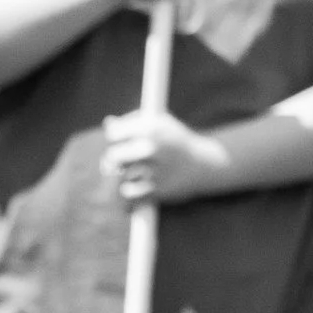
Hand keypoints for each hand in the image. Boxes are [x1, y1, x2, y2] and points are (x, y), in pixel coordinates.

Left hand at [99, 108, 231, 209]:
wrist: (203, 165)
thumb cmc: (177, 141)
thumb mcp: (161, 123)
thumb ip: (134, 121)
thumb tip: (108, 122)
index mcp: (151, 128)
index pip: (114, 134)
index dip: (115, 138)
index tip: (121, 142)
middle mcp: (151, 148)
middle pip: (113, 155)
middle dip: (115, 159)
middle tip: (121, 160)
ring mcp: (154, 169)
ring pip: (120, 175)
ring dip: (123, 174)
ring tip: (131, 172)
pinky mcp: (156, 189)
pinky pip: (128, 192)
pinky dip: (129, 190)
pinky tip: (136, 185)